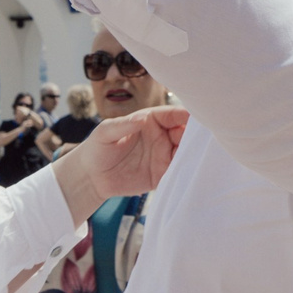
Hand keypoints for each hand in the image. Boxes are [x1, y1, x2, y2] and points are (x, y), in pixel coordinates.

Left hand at [57, 104, 187, 215]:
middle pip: (184, 133)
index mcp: (150, 121)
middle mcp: (160, 137)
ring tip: (199, 156)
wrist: (91, 177)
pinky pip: (178, 172)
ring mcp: (162, 156)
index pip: (172, 115)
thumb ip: (124, 124)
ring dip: (194, 153)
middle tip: (202, 140)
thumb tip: (143, 119)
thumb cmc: (97, 148)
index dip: (186, 116)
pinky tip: (191, 172)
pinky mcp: (161, 174)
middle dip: (194, 135)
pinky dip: (186, 171)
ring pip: (185, 152)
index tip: (197, 118)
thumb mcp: (105, 132)